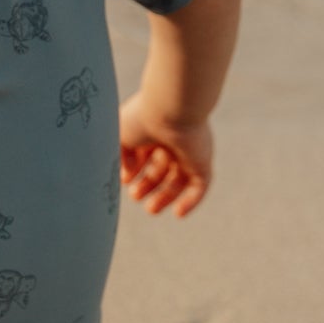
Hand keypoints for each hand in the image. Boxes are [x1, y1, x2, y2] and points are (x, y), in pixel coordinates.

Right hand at [118, 91, 213, 216]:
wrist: (170, 108)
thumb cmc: (142, 118)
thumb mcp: (120, 135)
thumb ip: (121, 155)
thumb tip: (128, 173)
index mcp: (152, 131)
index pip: (144, 155)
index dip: (133, 170)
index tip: (124, 180)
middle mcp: (172, 141)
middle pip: (161, 170)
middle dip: (148, 185)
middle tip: (135, 197)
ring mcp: (189, 152)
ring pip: (179, 180)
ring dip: (166, 197)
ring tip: (151, 210)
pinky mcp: (203, 162)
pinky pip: (200, 186)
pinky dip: (191, 201)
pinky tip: (178, 214)